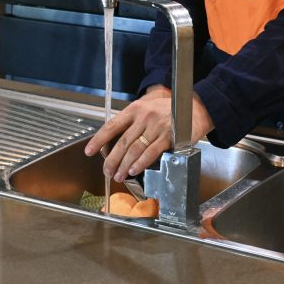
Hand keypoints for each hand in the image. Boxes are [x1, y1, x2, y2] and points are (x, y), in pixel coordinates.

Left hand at [83, 85, 213, 181]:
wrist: (194, 108)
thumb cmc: (168, 111)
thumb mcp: (147, 109)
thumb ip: (132, 123)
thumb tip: (113, 143)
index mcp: (135, 109)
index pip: (112, 125)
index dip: (99, 139)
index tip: (89, 151)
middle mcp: (144, 117)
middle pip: (122, 142)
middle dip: (112, 160)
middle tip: (107, 171)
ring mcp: (157, 126)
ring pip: (135, 149)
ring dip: (125, 165)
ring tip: (119, 175)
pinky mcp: (169, 136)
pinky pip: (151, 152)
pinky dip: (141, 163)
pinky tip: (134, 170)